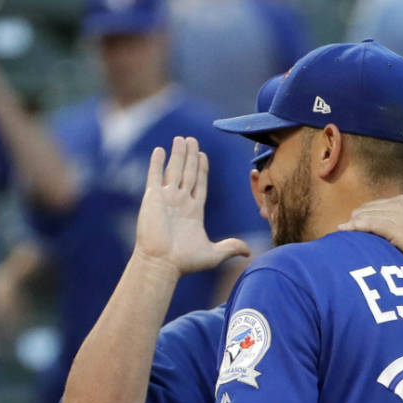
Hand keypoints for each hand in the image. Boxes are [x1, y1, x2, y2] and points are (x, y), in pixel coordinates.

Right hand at [134, 136, 249, 276]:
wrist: (162, 264)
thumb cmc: (185, 261)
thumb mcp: (214, 254)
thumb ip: (231, 247)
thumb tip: (249, 252)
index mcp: (194, 211)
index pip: (200, 184)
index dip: (202, 169)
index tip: (203, 154)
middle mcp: (180, 202)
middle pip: (188, 173)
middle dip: (190, 156)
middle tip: (192, 139)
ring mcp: (166, 198)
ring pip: (174, 170)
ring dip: (178, 154)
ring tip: (181, 138)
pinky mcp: (153, 198)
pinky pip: (155, 176)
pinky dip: (156, 163)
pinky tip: (160, 150)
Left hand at [340, 195, 402, 275]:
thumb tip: (401, 238)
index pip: (377, 205)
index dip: (365, 216)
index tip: (356, 227)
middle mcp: (399, 204)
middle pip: (366, 208)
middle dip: (355, 219)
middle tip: (344, 233)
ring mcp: (395, 214)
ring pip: (363, 215)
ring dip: (351, 224)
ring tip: (339, 235)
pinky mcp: (392, 227)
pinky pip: (365, 224)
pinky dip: (353, 227)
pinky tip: (342, 232)